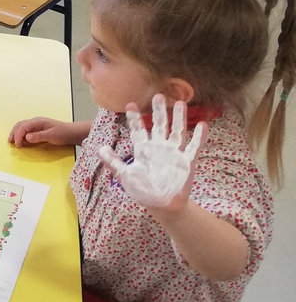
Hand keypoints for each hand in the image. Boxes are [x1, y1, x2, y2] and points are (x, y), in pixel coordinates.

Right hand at [9, 116, 82, 146]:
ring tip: (12, 141)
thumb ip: (39, 136)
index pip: (23, 127)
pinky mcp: (38, 129)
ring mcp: (36, 125)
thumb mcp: (52, 135)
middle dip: (14, 133)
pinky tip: (21, 140)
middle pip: (20, 125)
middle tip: (11, 142)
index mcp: (38, 122)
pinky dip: (21, 135)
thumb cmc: (63, 133)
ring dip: (16, 133)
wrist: (72, 133)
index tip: (18, 145)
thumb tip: (26, 137)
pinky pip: (26, 130)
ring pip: (22, 127)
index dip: (18, 136)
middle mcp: (35, 122)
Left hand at [98, 94, 204, 209]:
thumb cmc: (143, 191)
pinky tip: (203, 125)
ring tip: (180, 103)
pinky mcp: (187, 162)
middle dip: (158, 111)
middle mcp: (159, 148)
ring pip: (177, 132)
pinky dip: (199, 137)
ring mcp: (174, 154)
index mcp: (143, 150)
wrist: (162, 206)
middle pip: (159, 125)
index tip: (130, 104)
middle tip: (158, 95)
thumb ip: (113, 162)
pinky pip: (194, 147)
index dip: (135, 118)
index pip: (138, 130)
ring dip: (179, 118)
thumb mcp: (125, 175)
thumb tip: (98, 148)